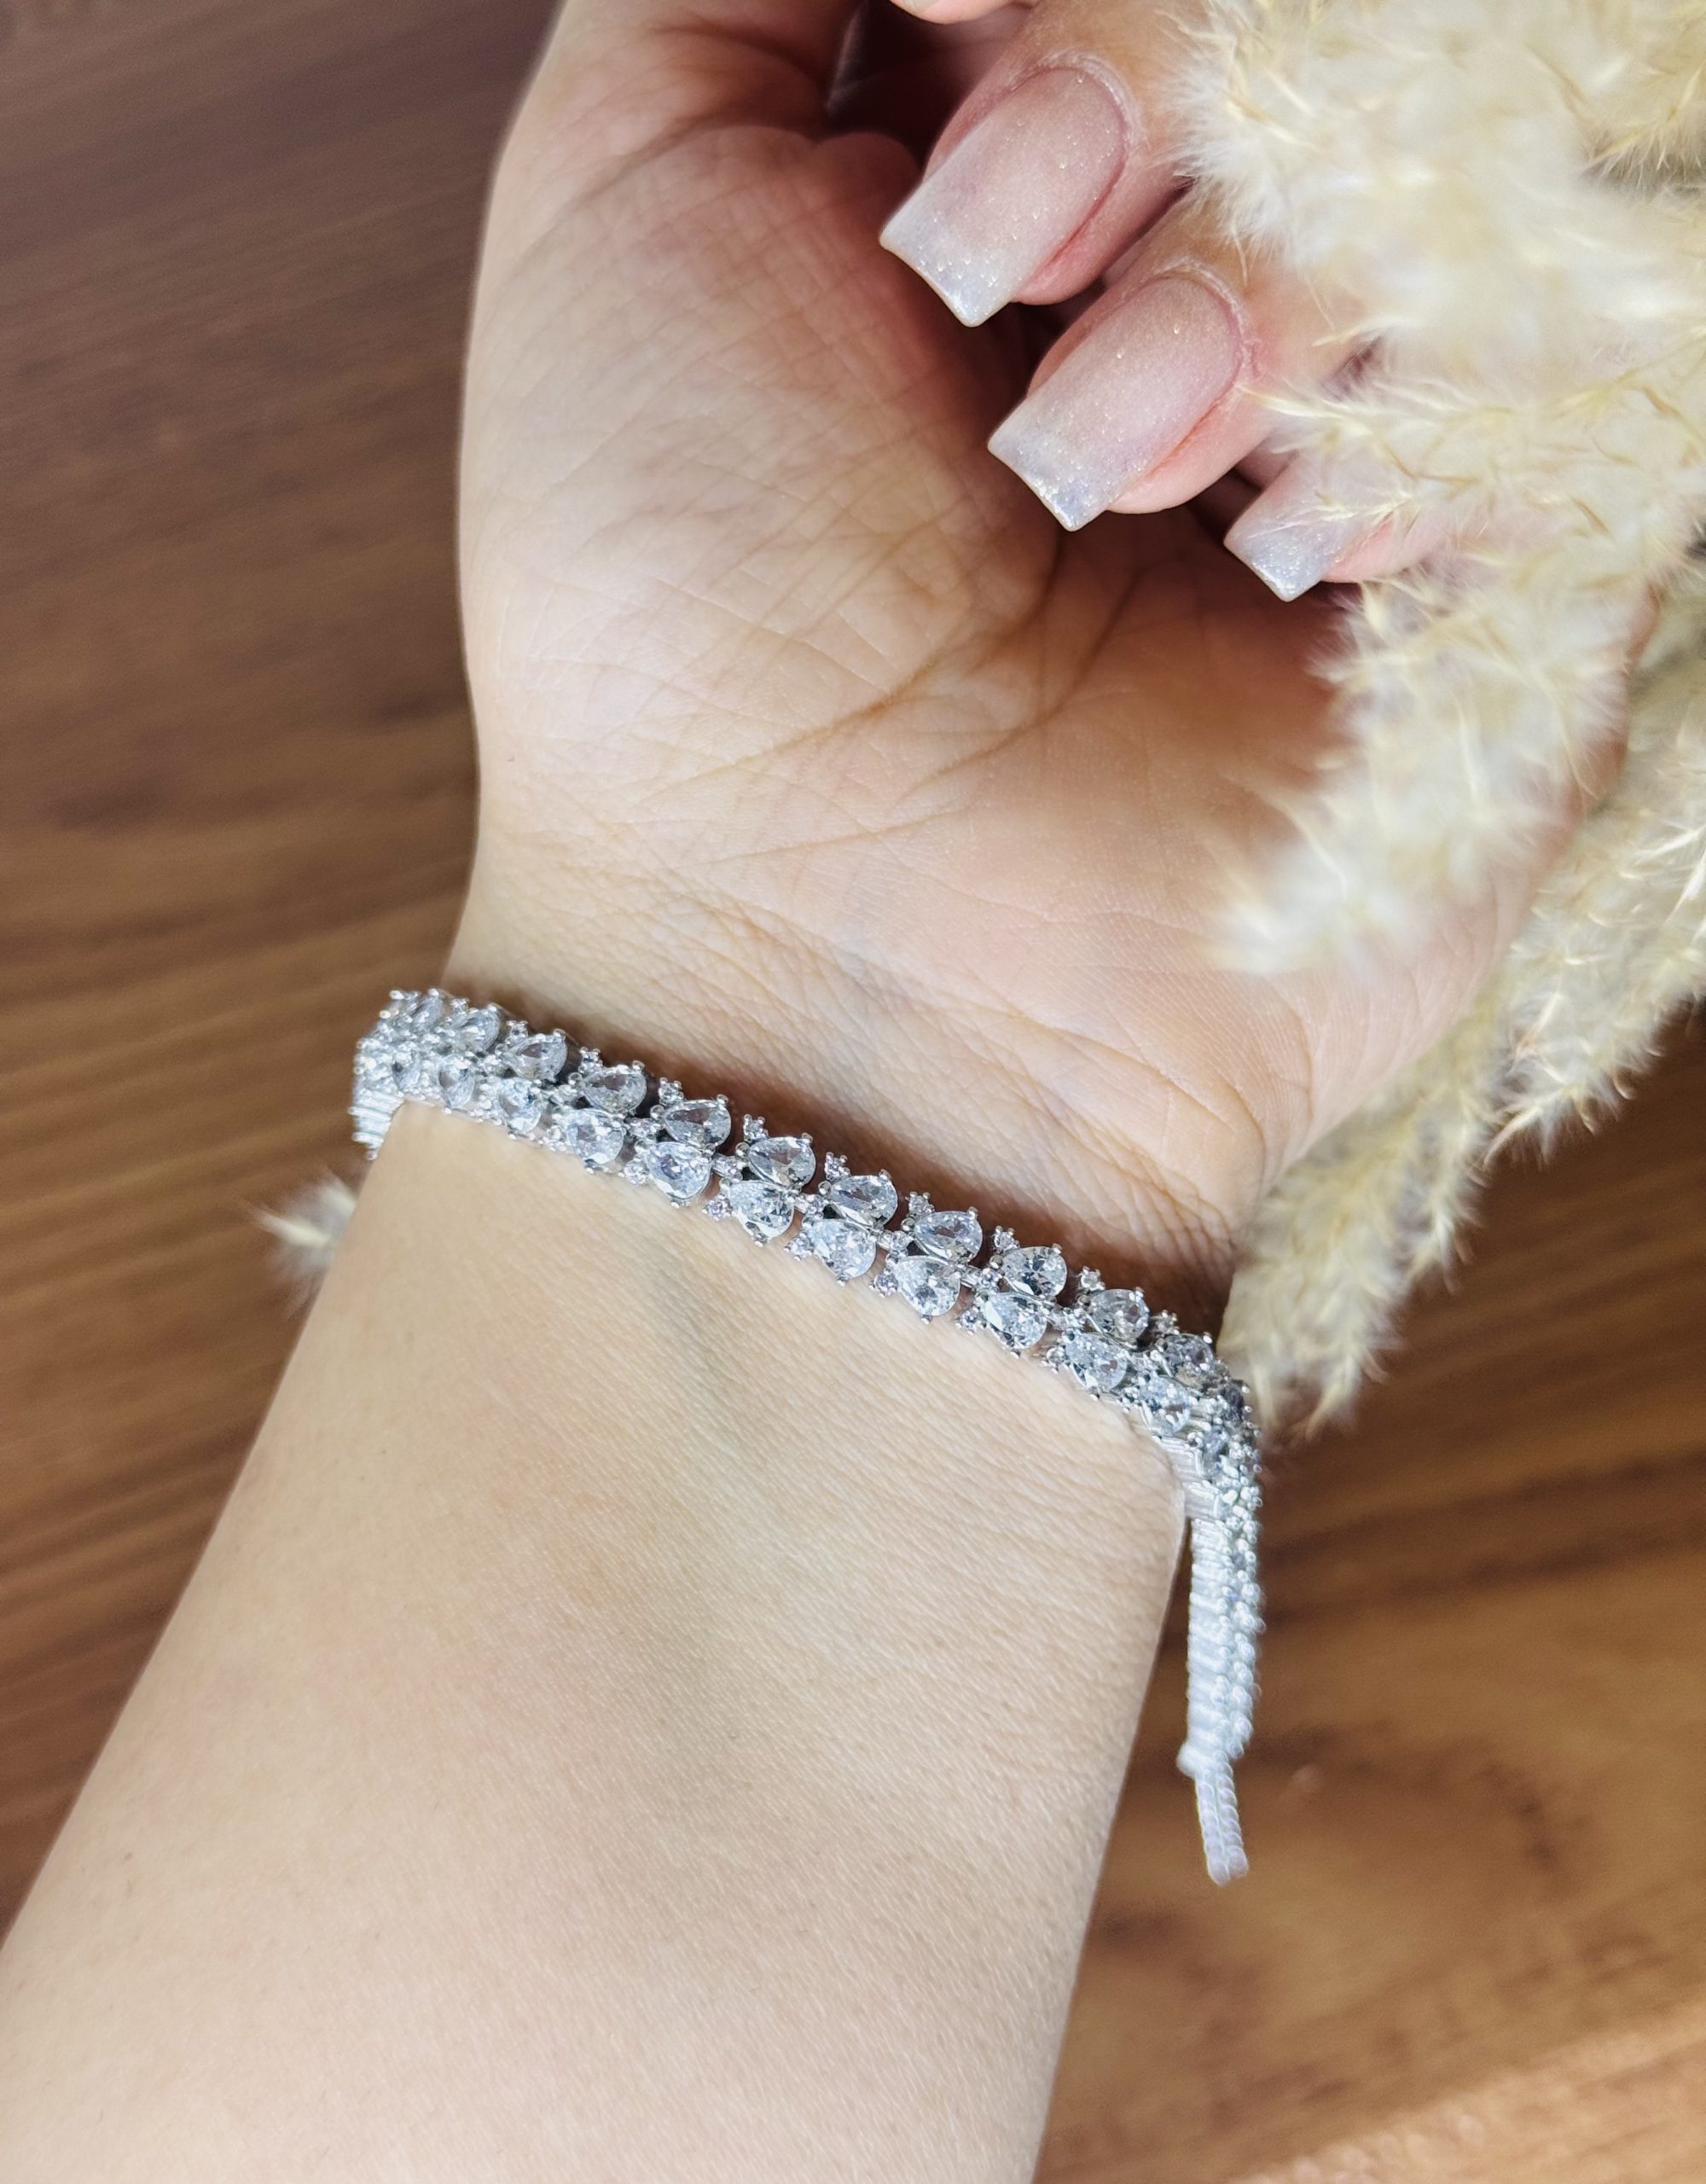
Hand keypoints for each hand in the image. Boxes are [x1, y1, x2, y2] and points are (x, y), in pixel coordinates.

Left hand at [453, 0, 1532, 1308]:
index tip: (953, 83)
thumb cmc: (674, 596)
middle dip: (1138, 81)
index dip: (1059, 0)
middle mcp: (1210, 279)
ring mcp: (1374, 424)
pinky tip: (1269, 564)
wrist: (814, 947)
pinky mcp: (1514, 574)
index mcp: (1019, 174)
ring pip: (1454, 163)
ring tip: (1098, 469)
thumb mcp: (619, 190)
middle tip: (993, 260)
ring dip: (1249, 284)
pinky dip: (1402, 427)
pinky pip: (1585, 361)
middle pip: (1318, 36)